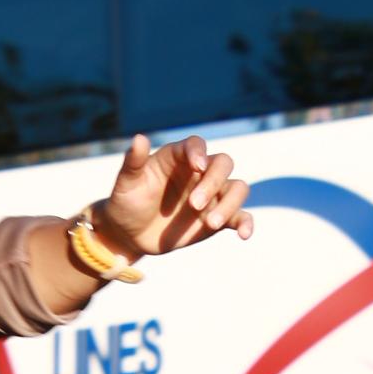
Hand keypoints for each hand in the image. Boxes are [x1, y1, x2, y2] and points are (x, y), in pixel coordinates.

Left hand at [97, 132, 253, 260]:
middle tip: (193, 205)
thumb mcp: (126, 183)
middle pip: (223, 164)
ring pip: (237, 188)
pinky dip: (246, 223)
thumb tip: (139, 138)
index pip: (196, 145)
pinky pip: (240, 216)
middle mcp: (199, 173)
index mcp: (178, 158)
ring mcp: (211, 195)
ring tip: (210, 223)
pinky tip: (244, 235)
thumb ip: (133, 161)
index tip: (197, 167)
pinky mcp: (217, 218)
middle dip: (213, 182)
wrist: (129, 234)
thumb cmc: (126, 201)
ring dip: (230, 203)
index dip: (199, 152)